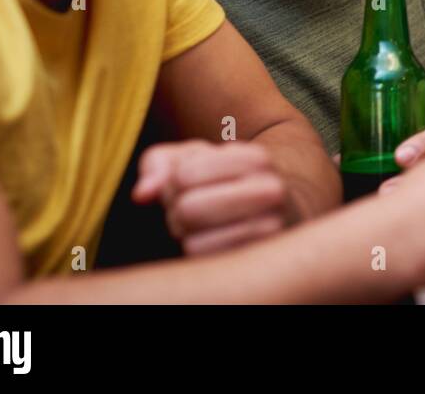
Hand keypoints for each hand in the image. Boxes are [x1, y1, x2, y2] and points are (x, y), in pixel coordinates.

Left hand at [132, 140, 290, 255]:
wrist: (282, 213)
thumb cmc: (225, 182)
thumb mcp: (195, 159)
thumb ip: (159, 164)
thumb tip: (142, 194)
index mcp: (256, 159)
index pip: (183, 175)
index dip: (175, 183)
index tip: (194, 184)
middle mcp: (271, 191)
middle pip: (187, 208)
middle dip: (180, 211)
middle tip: (197, 210)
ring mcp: (271, 232)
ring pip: (192, 243)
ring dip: (188, 237)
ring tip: (206, 226)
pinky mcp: (260, 265)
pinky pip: (202, 266)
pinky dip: (199, 257)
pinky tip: (216, 244)